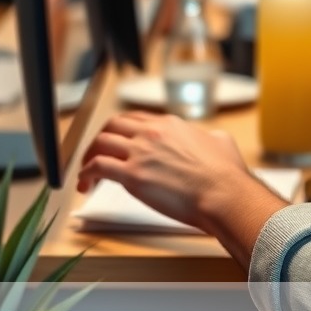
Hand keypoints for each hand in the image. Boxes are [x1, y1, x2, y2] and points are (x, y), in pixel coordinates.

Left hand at [78, 112, 284, 266]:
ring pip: (100, 143)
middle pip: (112, 125)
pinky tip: (86, 185)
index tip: (117, 143)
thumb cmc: (224, 173)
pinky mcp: (133, 176)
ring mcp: (141, 152)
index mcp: (170, 124)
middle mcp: (152, 133)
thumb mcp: (220, 141)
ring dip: (89, 157)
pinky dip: (86, 174)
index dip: (121, 131)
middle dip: (99, 140)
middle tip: (96, 155)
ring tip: (87, 173)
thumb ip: (208, 137)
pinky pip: (97, 167)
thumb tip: (210, 139)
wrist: (222, 192)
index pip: (135, 118)